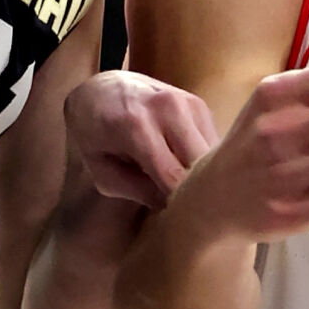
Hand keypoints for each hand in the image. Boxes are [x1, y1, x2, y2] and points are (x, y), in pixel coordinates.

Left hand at [66, 70, 219, 209]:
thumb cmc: (95, 135)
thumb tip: (173, 207)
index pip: (174, 177)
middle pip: (201, 164)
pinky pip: (213, 142)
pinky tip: (186, 165)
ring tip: (186, 187)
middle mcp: (169, 108)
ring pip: (213, 153)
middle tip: (186, 209)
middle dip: (196, 189)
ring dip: (204, 174)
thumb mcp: (103, 171)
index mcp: (137, 127)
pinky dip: (204, 159)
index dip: (179, 204)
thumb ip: (138, 191)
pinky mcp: (200, 104)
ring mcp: (189, 102)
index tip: (177, 219)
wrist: (102, 89)